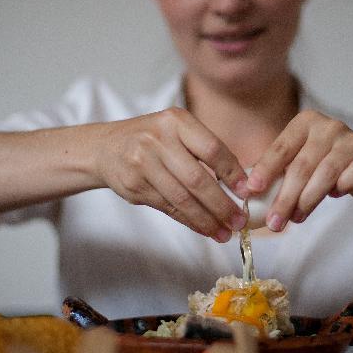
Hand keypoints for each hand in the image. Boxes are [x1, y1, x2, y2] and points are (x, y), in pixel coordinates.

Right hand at [94, 107, 249, 241]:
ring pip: (183, 199)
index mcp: (176, 121)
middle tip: (240, 220)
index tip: (247, 192)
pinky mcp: (134, 185)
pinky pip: (169, 208)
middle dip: (222, 204)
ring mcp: (143, 163)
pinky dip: (190, 221)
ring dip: (207, 219)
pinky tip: (204, 228)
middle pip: (198, 179)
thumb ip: (203, 149)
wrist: (105, 148)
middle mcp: (158, 140)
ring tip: (225, 232)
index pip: (212, 149)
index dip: (232, 173)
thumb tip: (241, 184)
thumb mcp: (176, 130)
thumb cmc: (152, 139)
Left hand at [247, 110, 352, 230]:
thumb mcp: (300, 159)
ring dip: (307, 201)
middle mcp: (328, 126)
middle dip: (285, 198)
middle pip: (301, 166)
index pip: (280, 148)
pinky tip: (333, 197)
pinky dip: (338, 190)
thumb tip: (248, 195)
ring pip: (324, 175)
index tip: (252, 190)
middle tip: (274, 223)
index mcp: (305, 122)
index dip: (265, 169)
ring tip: (295, 219)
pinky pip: (349, 179)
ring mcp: (350, 141)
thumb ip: (278, 171)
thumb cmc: (323, 164)